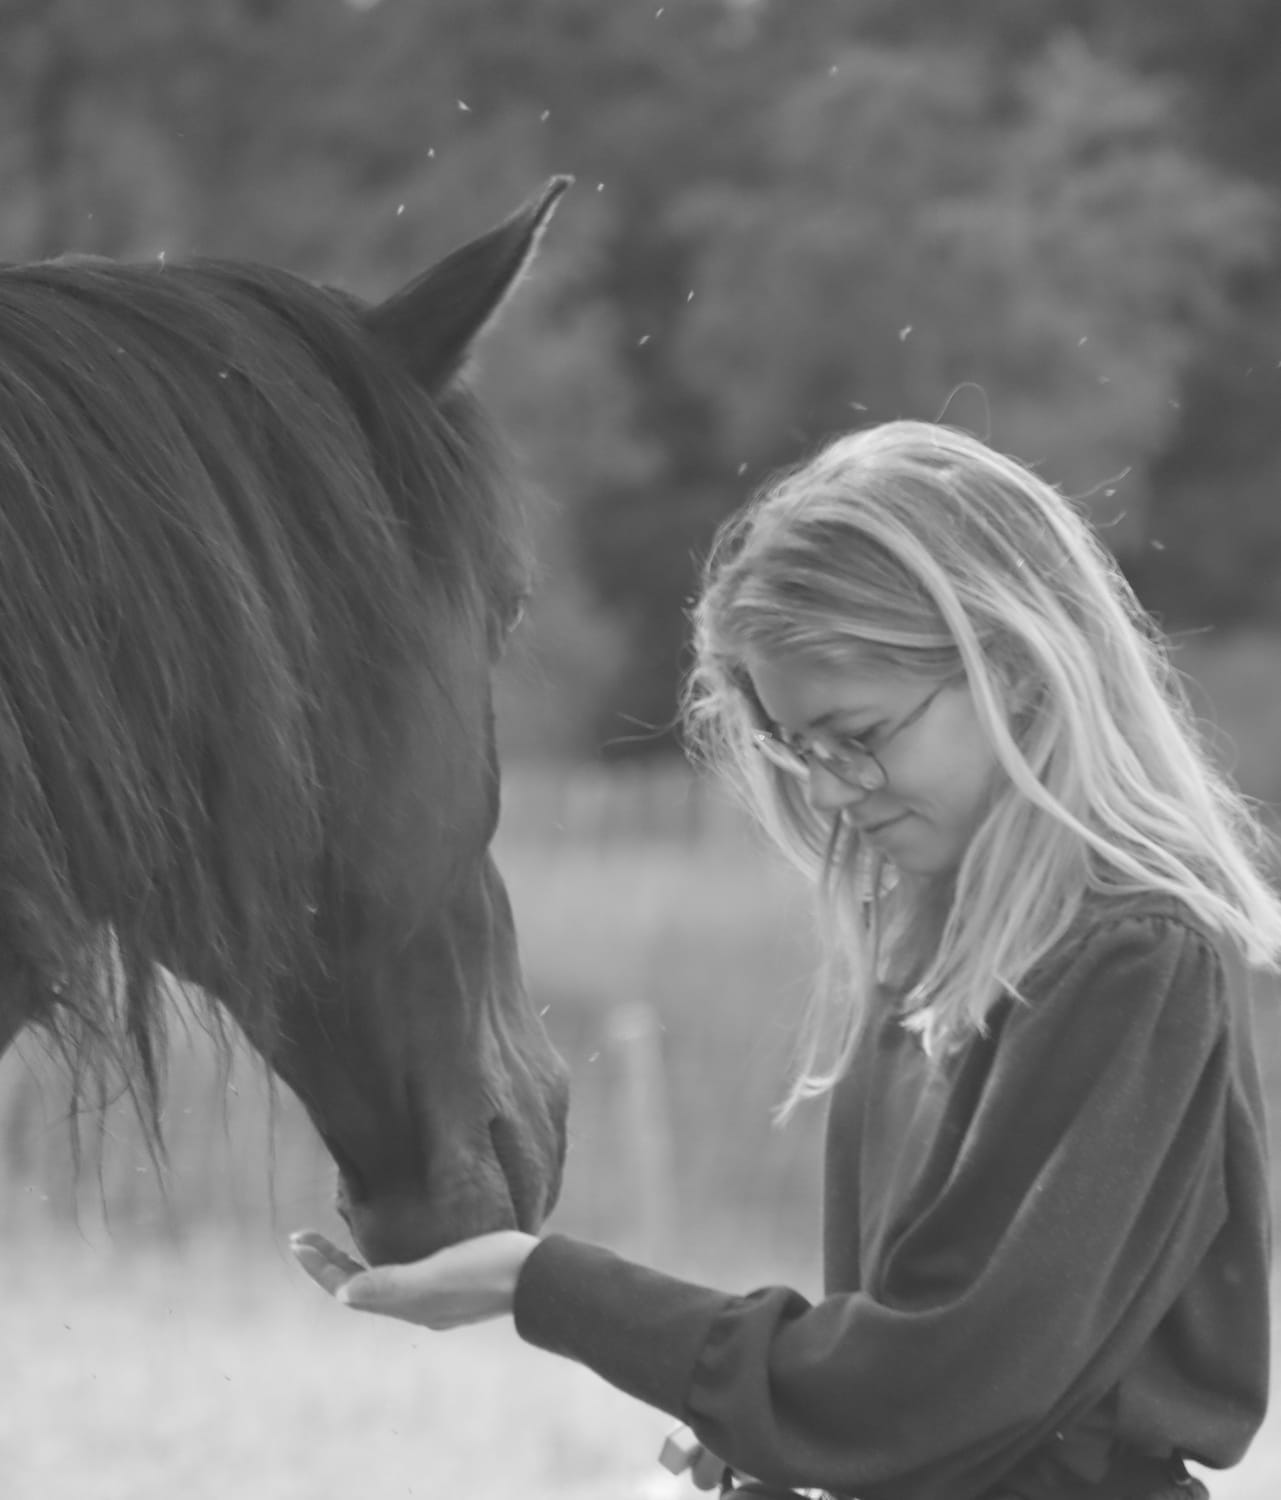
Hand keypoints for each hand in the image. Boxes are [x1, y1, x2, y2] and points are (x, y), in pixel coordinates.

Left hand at [289, 1228, 539, 1328]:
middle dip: (330, 1263)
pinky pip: (405, 1277)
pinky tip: (398, 1243)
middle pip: (360, 1286)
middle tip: (304, 1238)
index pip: (348, 1287)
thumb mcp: (439, 1271)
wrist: (541, 1279)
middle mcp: (418, 1306)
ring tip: (339, 1241)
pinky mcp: (458, 1286)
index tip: (295, 1240)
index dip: (320, 1266)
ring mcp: (438, 1298)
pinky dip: (384, 1261)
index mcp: (409, 1303)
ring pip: (381, 1283)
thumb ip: (392, 1283)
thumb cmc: (491, 1267)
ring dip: (354, 1264)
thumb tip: (340, 1293)